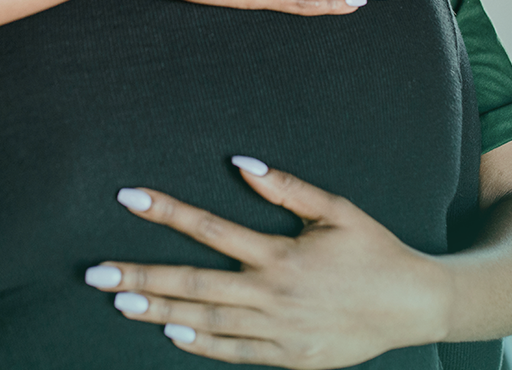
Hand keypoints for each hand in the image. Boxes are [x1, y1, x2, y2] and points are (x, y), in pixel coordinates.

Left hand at [86, 160, 446, 367]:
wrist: (414, 307)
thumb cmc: (374, 249)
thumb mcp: (336, 210)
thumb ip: (286, 187)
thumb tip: (240, 161)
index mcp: (280, 254)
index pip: (209, 229)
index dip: (166, 212)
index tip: (129, 198)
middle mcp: (272, 295)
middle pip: (193, 283)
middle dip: (141, 276)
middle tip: (97, 273)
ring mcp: (278, 332)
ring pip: (205, 322)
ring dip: (159, 311)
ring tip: (121, 301)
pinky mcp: (288, 356)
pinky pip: (234, 352)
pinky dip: (200, 345)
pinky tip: (170, 333)